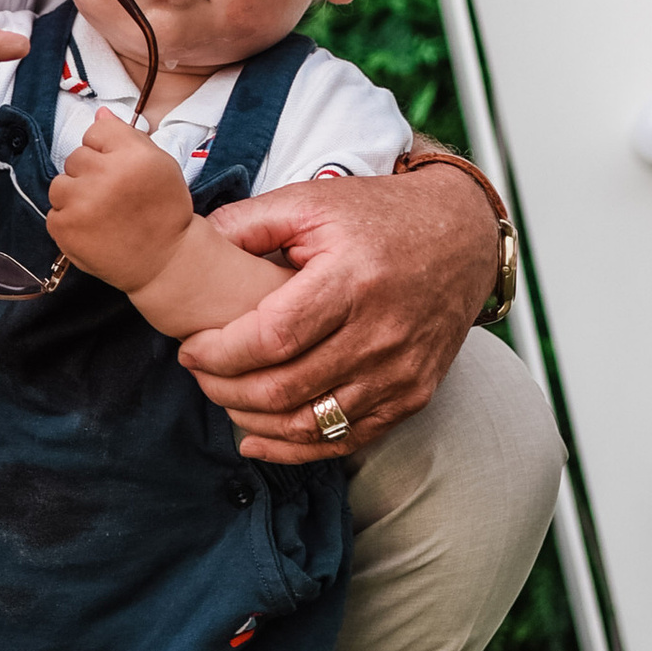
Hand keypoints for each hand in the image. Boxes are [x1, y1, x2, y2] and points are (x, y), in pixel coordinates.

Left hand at [44, 111, 192, 291]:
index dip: (107, 151)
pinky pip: (53, 212)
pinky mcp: (65, 228)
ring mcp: (82, 203)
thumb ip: (127, 136)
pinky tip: (92, 230)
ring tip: (101, 213)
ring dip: (75, 196)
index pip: (97, 131)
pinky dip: (69, 221)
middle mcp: (106, 176)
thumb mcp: (160, 164)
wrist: (165, 261)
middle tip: (113, 196)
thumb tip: (99, 113)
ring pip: (59, 184)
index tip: (121, 169)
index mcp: (133, 156)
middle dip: (90, 174)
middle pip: (76, 157)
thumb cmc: (164, 211)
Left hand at [177, 164, 499, 458]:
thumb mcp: (312, 202)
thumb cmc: (378, 217)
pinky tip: (256, 439)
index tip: (190, 348)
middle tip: (199, 374)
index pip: (272, 337)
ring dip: (253, 420)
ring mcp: (401, 371)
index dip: (220, 352)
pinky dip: (295, 448)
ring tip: (223, 399)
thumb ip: (247, 223)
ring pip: (311, 423)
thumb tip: (189, 243)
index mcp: (352, 280)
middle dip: (226, 390)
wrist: (462, 237)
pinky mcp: (413, 395)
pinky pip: (346, 439)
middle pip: (285, 388)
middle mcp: (382, 332)